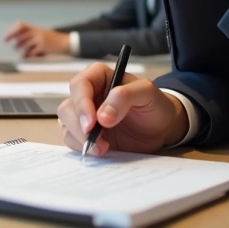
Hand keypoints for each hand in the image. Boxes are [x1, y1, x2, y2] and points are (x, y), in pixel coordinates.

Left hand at [3, 21, 69, 57]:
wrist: (64, 42)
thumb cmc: (52, 39)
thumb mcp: (40, 33)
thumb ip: (29, 35)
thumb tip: (16, 40)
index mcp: (34, 28)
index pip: (19, 26)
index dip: (11, 32)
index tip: (5, 39)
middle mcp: (36, 32)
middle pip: (20, 38)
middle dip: (16, 45)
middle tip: (16, 49)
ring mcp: (39, 39)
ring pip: (24, 47)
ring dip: (22, 52)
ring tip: (24, 54)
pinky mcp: (43, 47)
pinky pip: (31, 53)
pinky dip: (30, 56)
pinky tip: (33, 55)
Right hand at [56, 63, 187, 156]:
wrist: (162, 127)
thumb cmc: (155, 104)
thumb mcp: (147, 93)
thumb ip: (125, 97)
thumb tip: (103, 116)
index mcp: (99, 76)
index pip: (79, 85)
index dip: (82, 104)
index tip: (92, 123)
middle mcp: (88, 94)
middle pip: (68, 107)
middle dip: (79, 126)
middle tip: (97, 141)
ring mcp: (85, 115)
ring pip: (66, 125)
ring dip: (81, 139)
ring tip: (103, 148)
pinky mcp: (87, 134)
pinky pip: (72, 140)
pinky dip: (83, 148)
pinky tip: (102, 150)